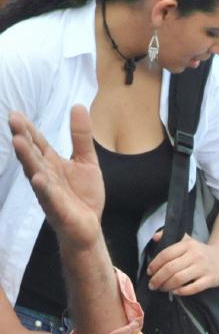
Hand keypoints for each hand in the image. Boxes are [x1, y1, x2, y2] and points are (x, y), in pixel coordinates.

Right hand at [9, 107, 103, 251]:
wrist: (89, 227)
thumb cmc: (83, 194)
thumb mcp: (86, 160)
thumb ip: (80, 136)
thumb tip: (78, 105)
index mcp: (51, 163)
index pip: (38, 143)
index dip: (29, 129)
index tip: (17, 113)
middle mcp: (45, 175)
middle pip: (33, 155)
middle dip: (23, 139)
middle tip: (13, 120)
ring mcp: (49, 192)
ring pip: (36, 173)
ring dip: (27, 159)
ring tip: (19, 142)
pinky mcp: (57, 209)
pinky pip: (49, 198)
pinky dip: (43, 188)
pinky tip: (37, 179)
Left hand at [146, 235, 218, 295]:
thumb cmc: (201, 251)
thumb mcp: (187, 241)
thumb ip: (170, 237)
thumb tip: (155, 237)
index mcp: (188, 245)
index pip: (166, 255)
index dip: (154, 265)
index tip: (149, 272)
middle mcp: (196, 255)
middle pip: (170, 268)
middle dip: (157, 279)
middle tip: (152, 285)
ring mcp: (204, 268)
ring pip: (179, 279)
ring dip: (166, 286)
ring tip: (162, 288)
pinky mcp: (210, 279)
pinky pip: (193, 288)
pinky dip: (181, 291)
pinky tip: (175, 292)